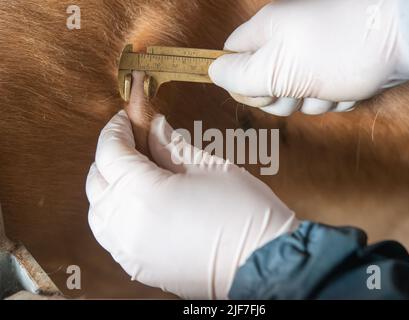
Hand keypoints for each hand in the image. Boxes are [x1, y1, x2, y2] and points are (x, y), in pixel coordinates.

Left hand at [86, 111, 298, 298]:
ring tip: (132, 173)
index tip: (125, 117)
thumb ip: (170, 145)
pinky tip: (137, 206)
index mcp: (142, 193)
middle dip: (110, 156)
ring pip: (98, 213)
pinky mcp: (140, 268)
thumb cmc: (244, 211)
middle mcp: (126, 225)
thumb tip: (154, 125)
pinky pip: (112, 238)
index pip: (110, 152)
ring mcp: (130, 251)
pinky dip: (116, 216)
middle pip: (97, 182)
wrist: (265, 263)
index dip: (116, 129)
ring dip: (108, 188)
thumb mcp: (206, 167)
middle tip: (132, 141)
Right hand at [209, 0, 408, 115]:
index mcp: (264, 33)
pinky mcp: (331, 73)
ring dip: (309, 101)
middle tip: (297, 89)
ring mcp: (310, 59)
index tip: (260, 90)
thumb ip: (240, 75)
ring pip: (293, 97)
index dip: (240, 81)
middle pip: (262, 85)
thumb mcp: (277, 67)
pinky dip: (331, 100)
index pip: (231, 59)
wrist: (398, 42)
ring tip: (326, 86)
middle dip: (280, 98)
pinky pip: (319, 98)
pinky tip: (343, 87)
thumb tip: (213, 73)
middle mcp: (285, 43)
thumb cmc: (334, 51)